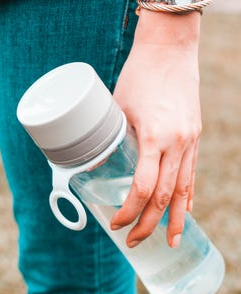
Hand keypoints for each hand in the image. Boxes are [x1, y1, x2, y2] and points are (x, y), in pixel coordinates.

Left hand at [110, 10, 201, 248]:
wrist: (170, 50)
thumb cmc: (139, 76)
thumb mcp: (118, 109)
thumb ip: (114, 138)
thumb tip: (101, 162)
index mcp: (154, 137)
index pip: (142, 188)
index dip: (129, 211)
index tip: (115, 223)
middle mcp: (177, 143)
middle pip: (164, 197)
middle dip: (148, 224)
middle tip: (134, 241)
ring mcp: (190, 141)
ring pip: (184, 190)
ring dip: (174, 220)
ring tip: (168, 242)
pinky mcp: (195, 137)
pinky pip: (192, 174)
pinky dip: (187, 197)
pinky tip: (184, 212)